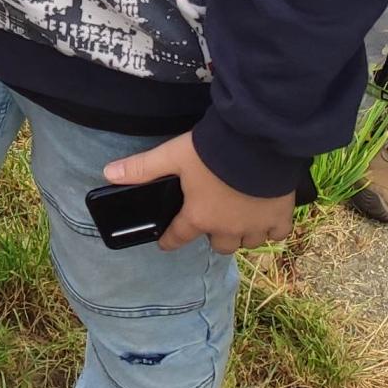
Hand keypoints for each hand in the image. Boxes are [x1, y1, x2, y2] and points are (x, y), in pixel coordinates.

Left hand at [103, 132, 291, 255]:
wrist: (258, 142)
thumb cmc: (213, 151)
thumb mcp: (173, 156)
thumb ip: (142, 168)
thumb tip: (108, 174)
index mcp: (199, 216)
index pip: (178, 236)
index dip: (169, 240)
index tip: (166, 242)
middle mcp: (227, 228)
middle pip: (218, 245)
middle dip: (213, 235)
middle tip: (211, 219)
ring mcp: (255, 224)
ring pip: (247, 242)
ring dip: (241, 234)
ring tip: (238, 219)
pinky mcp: (280, 216)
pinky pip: (276, 234)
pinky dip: (271, 229)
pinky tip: (267, 219)